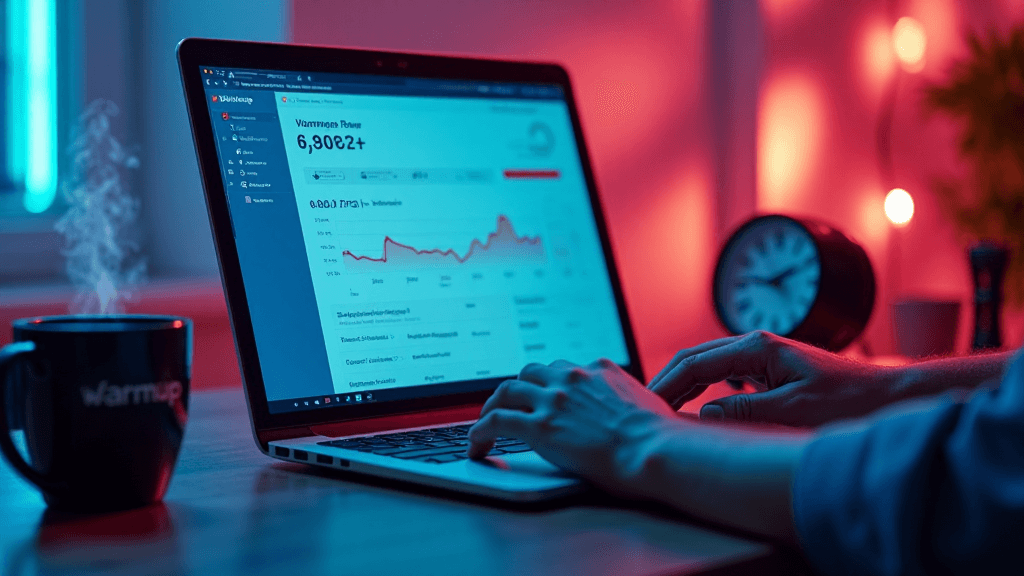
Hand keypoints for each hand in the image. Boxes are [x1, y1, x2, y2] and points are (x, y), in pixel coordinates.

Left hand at [468, 359, 677, 494]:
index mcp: (598, 370)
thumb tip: (631, 412)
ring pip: (507, 390)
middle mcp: (572, 379)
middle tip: (511, 403)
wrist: (653, 451)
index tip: (545, 394)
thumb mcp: (646, 403)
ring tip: (486, 420)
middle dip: (519, 386)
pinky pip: (496, 421)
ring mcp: (552, 400)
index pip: (564, 369)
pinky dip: (480, 431)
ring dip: (493, 404)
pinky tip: (476, 443)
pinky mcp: (538, 426)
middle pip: (531, 372)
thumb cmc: (658, 438)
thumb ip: (628, 399)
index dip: (551, 383)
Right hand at [647, 331, 899, 426]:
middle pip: (693, 359)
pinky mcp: (768, 370)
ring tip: (660, 409)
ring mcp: (761, 356)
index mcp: (757, 347)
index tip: (645, 408)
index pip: (694, 364)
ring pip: (706, 367)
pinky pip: (723, 377)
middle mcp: (755, 345)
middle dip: (665, 382)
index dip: (665, 386)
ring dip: (682, 386)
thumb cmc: (849, 400)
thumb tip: (703, 414)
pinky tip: (693, 408)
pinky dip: (701, 390)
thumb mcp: (795, 410)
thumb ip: (746, 411)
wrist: (886, 395)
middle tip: (642, 409)